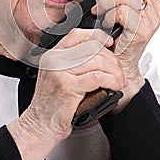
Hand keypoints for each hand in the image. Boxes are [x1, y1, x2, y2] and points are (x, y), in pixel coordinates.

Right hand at [7, 28, 127, 159]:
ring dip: (115, 72)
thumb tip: (101, 55)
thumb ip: (73, 63)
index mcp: (52, 55)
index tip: (109, 43)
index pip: (77, 35)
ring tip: (120, 81)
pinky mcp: (67, 86)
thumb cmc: (52, 104)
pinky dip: (111, 81)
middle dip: (111, 59)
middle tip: (119, 70)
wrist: (39, 125)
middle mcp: (54, 60)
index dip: (97, 36)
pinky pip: (97, 77)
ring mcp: (59, 72)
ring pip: (97, 62)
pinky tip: (115, 86)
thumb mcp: (58, 77)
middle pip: (91, 48)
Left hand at [91, 0, 159, 111]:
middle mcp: (156, 9)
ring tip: (102, 14)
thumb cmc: (118, 35)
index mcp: (154, 1)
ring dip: (106, 2)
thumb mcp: (123, 9)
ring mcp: (151, 19)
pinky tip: (106, 24)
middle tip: (102, 3)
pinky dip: (108, 15)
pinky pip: (121, 11)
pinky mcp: (142, 29)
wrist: (120, 62)